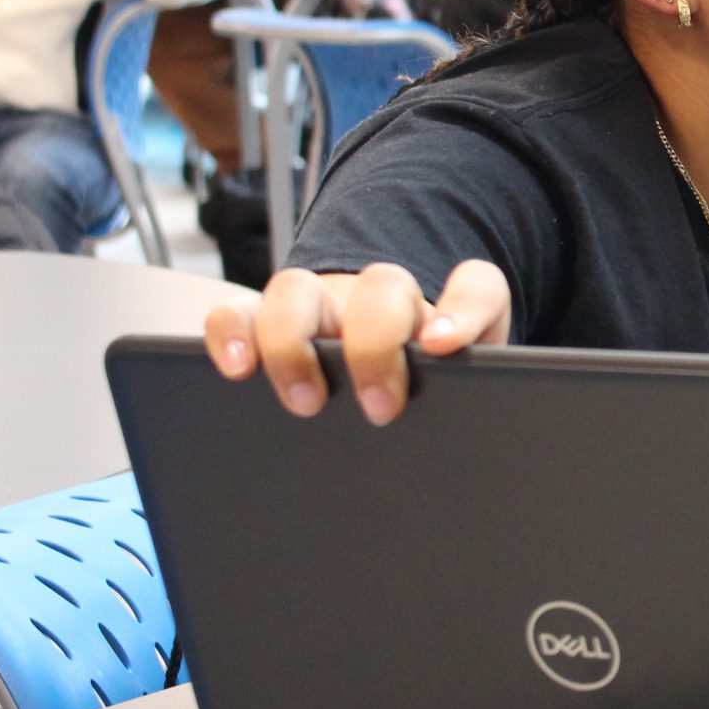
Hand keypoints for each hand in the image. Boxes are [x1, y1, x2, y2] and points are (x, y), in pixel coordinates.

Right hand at [203, 259, 511, 424]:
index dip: (463, 309)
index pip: (477, 288)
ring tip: (304, 399)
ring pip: (299, 288)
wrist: (374, 392)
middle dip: (375, 345)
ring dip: (294, 341)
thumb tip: (474, 422)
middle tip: (379, 409)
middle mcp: (381, 303)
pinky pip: (235, 312)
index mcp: (444, 321)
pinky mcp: (265, 326)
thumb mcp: (459, 399)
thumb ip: (476, 397)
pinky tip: (236, 369)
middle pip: (382, 286)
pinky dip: (230, 332)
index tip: (443, 345)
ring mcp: (321, 309)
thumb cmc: (420, 399)